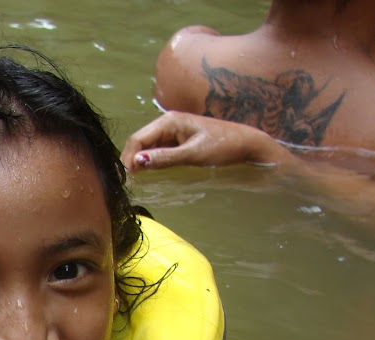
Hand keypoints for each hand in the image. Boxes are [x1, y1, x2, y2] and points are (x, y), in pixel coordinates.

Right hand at [121, 112, 293, 171]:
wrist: (247, 144)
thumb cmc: (223, 147)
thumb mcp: (192, 155)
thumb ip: (164, 158)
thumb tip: (136, 162)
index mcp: (169, 121)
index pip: (137, 139)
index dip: (128, 159)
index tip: (127, 179)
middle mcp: (167, 123)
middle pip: (139, 142)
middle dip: (131, 160)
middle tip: (130, 183)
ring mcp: (172, 131)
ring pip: (147, 147)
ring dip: (140, 162)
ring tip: (138, 180)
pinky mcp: (178, 140)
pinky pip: (157, 151)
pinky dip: (151, 162)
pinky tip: (151, 173)